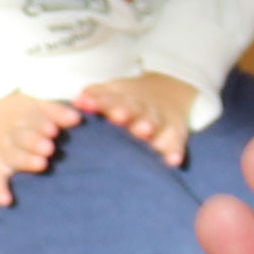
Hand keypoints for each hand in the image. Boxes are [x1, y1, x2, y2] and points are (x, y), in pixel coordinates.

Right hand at [0, 94, 72, 205]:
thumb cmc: (16, 113)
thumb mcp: (33, 105)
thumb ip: (56, 111)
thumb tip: (77, 119)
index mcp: (23, 116)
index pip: (33, 118)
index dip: (43, 124)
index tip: (53, 130)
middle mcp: (10, 134)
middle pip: (22, 137)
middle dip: (35, 142)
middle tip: (49, 148)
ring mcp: (0, 152)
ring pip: (12, 156)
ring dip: (25, 161)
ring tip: (41, 164)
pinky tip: (6, 200)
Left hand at [74, 72, 204, 165]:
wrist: (167, 94)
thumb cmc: (128, 103)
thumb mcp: (113, 93)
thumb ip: (95, 98)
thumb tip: (77, 101)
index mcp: (123, 99)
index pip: (110, 98)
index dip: (99, 101)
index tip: (86, 104)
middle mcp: (142, 109)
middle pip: (134, 108)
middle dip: (125, 111)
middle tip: (117, 116)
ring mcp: (160, 121)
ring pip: (155, 122)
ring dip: (149, 125)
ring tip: (144, 131)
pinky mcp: (176, 135)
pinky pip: (176, 143)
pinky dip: (175, 151)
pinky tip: (172, 160)